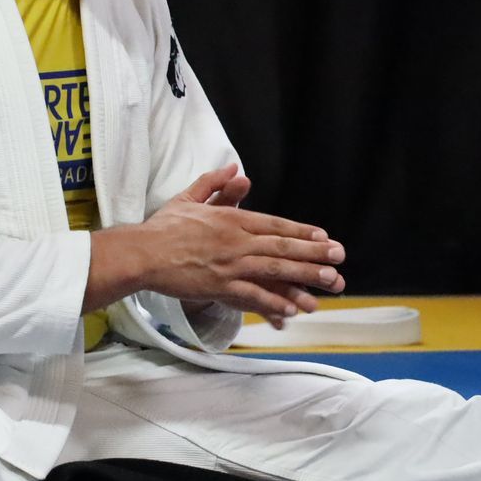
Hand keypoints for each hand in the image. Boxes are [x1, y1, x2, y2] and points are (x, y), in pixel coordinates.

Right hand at [127, 165, 345, 323]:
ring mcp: (230, 266)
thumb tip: (237, 170)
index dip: (302, 233)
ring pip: (274, 272)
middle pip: (282, 248)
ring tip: (329, 285)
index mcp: (232, 219)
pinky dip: (273, 303)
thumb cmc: (164, 227)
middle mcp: (237, 242)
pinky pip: (252, 296)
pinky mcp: (219, 288)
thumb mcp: (189, 198)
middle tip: (339, 260)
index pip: (275, 225)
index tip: (324, 238)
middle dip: (314, 254)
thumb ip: (215, 184)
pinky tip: (292, 310)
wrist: (141, 253)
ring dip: (304, 278)